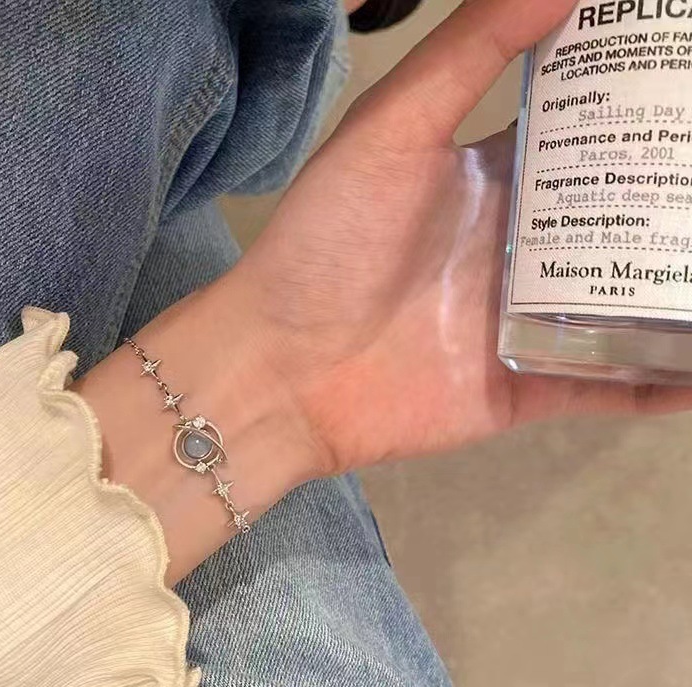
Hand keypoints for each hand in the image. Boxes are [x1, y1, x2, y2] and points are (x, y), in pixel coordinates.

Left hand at [227, 0, 691, 474]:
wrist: (282, 369)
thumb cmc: (327, 244)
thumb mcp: (391, 131)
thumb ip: (467, 53)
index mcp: (492, 179)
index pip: (587, 132)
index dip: (645, 105)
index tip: (689, 80)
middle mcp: (518, 246)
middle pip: (622, 215)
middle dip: (677, 197)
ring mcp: (526, 320)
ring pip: (627, 300)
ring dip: (680, 289)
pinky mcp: (524, 387)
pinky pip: (607, 387)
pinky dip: (661, 384)